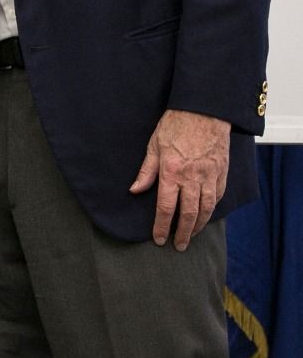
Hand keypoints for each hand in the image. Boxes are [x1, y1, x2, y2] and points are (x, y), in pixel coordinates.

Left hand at [129, 109, 230, 249]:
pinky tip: (206, 215)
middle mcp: (192, 177)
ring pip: (206, 208)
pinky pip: (218, 196)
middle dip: (182, 232)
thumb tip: (135, 190)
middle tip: (178, 245)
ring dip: (198, 225)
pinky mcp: (222, 172)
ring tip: (191, 235)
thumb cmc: (175, 125)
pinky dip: (212, 209)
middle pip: (188, 213)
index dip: (161, 225)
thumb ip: (146, 171)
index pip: (165, 207)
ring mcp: (209, 176)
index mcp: (171, 172)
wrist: (204, 111)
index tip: (159, 238)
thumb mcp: (153, 145)